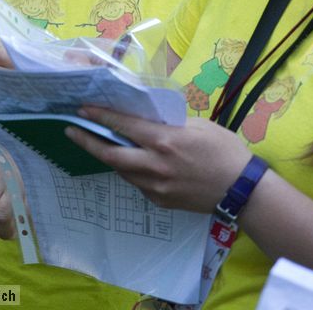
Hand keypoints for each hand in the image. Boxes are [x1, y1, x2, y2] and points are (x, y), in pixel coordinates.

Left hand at [66, 107, 250, 211]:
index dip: (100, 116)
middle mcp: (155, 165)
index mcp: (164, 141)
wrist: (241, 190)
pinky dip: (131, 171)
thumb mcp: (198, 125)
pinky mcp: (161, 202)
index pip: (123, 126)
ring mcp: (156, 187)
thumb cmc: (224, 150)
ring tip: (97, 143)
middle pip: (111, 155)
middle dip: (87, 142)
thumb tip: (148, 118)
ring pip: (122, 171)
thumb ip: (170, 122)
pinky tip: (132, 162)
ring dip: (108, 157)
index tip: (82, 109)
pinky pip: (138, 184)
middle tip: (71, 130)